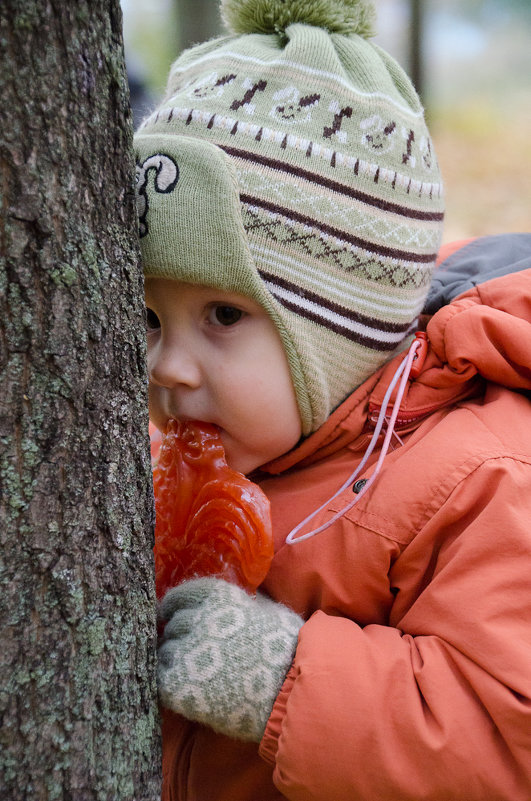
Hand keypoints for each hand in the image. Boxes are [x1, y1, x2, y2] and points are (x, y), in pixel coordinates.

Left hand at [157, 577, 302, 740]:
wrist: (289, 693)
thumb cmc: (289, 651)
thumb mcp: (271, 612)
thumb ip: (247, 604)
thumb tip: (240, 602)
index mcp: (218, 596)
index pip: (181, 596)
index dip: (175, 607)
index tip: (172, 615)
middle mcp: (197, 618)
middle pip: (173, 625)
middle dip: (180, 636)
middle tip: (192, 652)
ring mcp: (185, 651)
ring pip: (166, 652)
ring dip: (176, 661)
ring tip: (194, 674)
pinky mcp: (176, 684)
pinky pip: (160, 679)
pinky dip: (169, 684)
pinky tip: (184, 691)